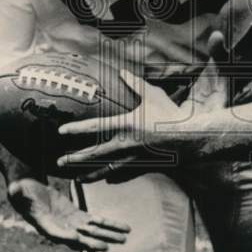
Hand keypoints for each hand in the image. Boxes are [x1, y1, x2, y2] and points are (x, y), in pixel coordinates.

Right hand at [6, 176, 129, 251]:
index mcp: (44, 224)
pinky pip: (95, 222)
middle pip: (78, 237)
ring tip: (124, 238)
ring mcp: (69, 223)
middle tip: (106, 247)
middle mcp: (59, 228)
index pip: (56, 233)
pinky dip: (108, 225)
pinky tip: (121, 228)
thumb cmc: (21, 190)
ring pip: (92, 231)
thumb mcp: (17, 189)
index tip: (77, 238)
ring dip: (107, 235)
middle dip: (91, 242)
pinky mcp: (77, 216)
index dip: (66, 236)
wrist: (29, 189)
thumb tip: (15, 189)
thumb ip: (17, 192)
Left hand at [56, 70, 191, 182]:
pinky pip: (124, 175)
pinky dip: (112, 177)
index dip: (76, 128)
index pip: (94, 127)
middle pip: (94, 154)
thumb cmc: (171, 114)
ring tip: (76, 178)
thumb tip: (122, 71)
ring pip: (105, 170)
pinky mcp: (143, 168)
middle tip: (60, 162)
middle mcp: (126, 144)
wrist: (190, 139)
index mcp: (126, 124)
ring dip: (89, 174)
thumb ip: (135, 84)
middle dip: (75, 158)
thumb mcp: (153, 95)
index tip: (61, 131)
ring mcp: (134, 159)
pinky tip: (106, 180)